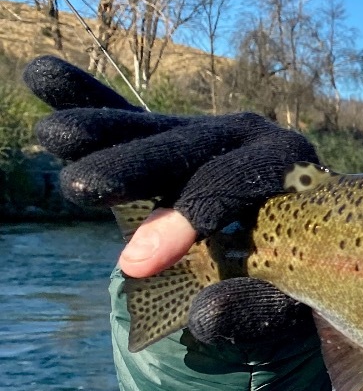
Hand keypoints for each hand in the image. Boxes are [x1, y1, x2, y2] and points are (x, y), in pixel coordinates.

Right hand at [24, 55, 318, 347]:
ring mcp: (205, 132)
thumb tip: (205, 316)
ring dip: (101, 131)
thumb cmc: (292, 281)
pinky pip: (123, 117)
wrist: (292, 256)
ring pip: (150, 130)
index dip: (189, 217)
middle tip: (83, 189)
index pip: (236, 183)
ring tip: (54, 134)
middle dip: (136, 167)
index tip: (138, 263)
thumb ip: (252, 310)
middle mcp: (249, 137)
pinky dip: (83, 97)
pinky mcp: (167, 138)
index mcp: (288, 167)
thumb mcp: (284, 303)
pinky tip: (41, 74)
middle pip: (188, 148)